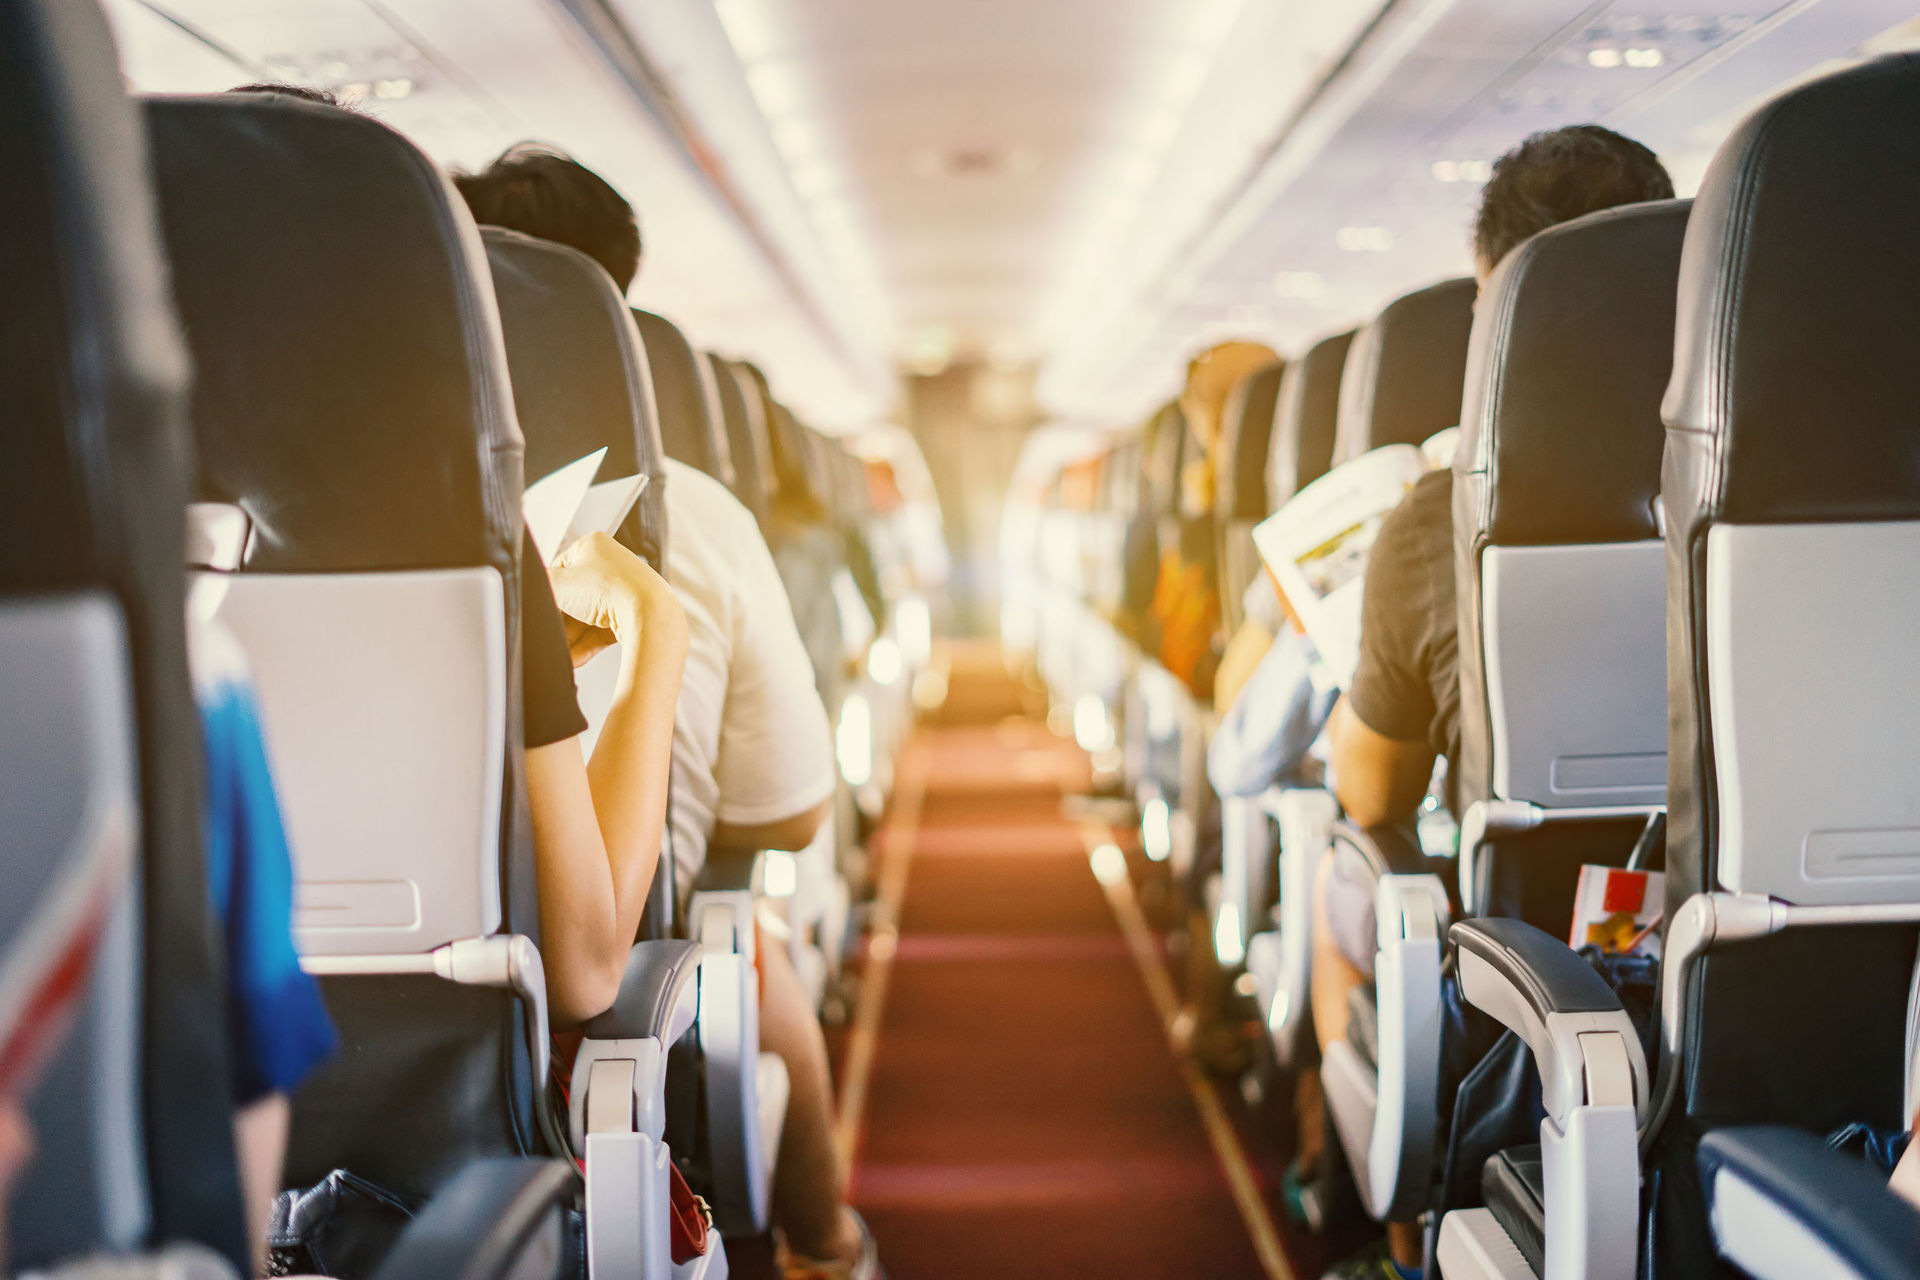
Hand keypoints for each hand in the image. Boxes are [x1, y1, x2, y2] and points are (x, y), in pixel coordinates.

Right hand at [548, 532, 684, 664]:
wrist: (650, 614)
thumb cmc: (613, 588)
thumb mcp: (560, 583)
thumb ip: (540, 584)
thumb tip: (530, 587)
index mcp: (594, 545)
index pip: (561, 569)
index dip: (550, 591)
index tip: (542, 607)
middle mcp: (612, 566)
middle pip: (574, 598)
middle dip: (560, 620)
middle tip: (549, 632)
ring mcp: (623, 591)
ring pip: (587, 618)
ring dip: (570, 638)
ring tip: (561, 650)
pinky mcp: (631, 616)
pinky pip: (601, 632)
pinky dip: (585, 645)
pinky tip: (573, 658)